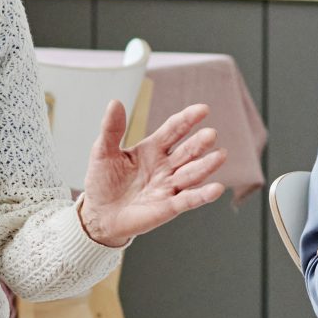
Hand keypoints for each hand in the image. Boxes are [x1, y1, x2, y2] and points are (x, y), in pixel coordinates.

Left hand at [79, 101, 226, 245]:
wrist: (98, 214)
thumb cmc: (102, 182)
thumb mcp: (103, 151)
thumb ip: (112, 129)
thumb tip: (115, 102)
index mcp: (152, 149)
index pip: (174, 130)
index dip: (188, 119)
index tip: (203, 109)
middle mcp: (165, 166)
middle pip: (187, 151)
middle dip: (199, 143)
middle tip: (210, 134)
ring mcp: (169, 186)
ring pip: (192, 174)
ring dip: (206, 165)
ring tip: (220, 155)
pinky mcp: (168, 207)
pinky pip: (188, 200)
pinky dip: (202, 195)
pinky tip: (216, 189)